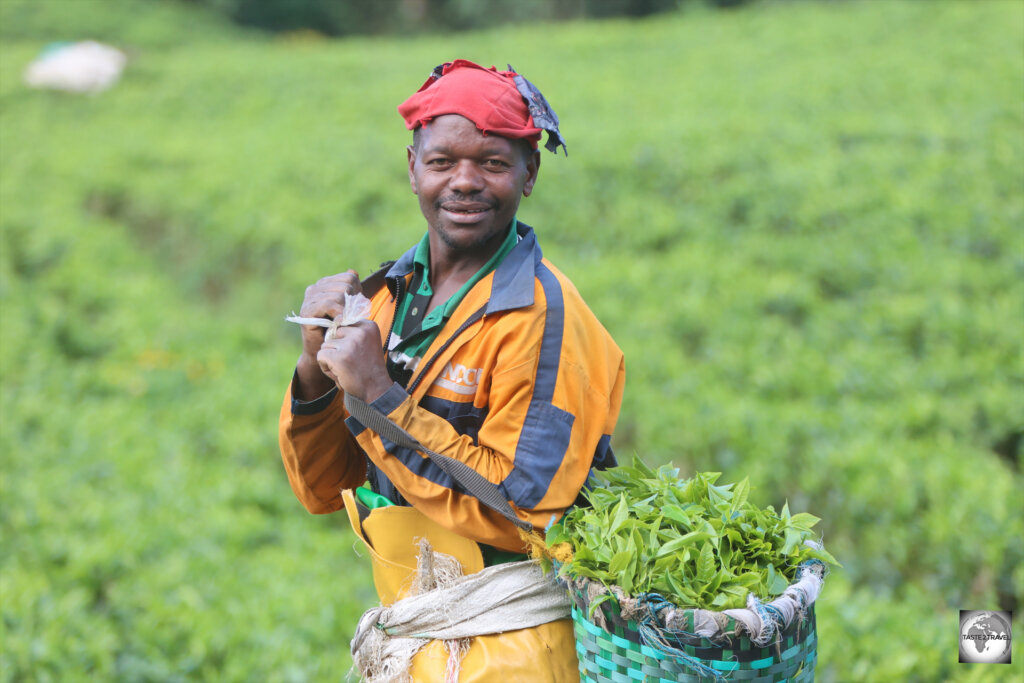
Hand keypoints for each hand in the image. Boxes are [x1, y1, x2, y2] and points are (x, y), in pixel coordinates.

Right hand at [294, 270, 360, 399]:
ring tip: (345, 321)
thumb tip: (353, 271)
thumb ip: (352, 290)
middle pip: (345, 285)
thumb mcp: (349, 307)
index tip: (355, 308)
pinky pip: (327, 304)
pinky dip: (338, 313)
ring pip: (338, 294)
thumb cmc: (339, 329)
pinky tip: (340, 322)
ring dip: (346, 310)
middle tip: (351, 317)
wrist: (326, 351)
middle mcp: (314, 289)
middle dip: (352, 302)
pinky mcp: (306, 311)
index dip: (357, 292)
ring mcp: (309, 299)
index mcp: (324, 285)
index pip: (349, 277)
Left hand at [316, 320, 391, 401]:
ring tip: (345, 368)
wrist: (376, 389)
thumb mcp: (368, 342)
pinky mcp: (338, 357)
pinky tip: (338, 373)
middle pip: (334, 333)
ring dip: (331, 358)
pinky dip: (325, 367)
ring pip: (325, 345)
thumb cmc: (369, 367)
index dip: (343, 338)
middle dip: (336, 348)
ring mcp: (349, 344)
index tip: (354, 351)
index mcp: (369, 326)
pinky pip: (320, 355)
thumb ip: (354, 332)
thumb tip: (332, 324)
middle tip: (349, 361)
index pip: (343, 322)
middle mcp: (360, 332)